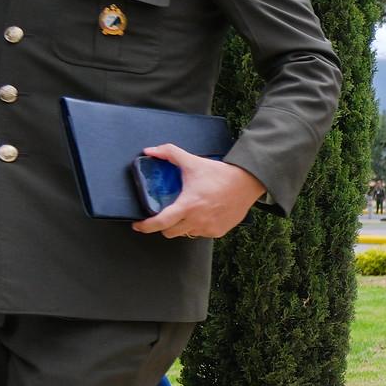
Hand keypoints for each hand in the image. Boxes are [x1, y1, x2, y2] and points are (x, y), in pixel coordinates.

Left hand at [130, 145, 264, 239]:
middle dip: (164, 225)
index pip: (160, 223)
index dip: (145, 226)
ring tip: (187, 212)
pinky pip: (201, 233)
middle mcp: (197, 220)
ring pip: (186, 234)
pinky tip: (203, 214)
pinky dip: (198, 227)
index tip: (138, 225)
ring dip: (182, 226)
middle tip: (166, 215)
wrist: (247, 182)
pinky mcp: (218, 231)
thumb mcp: (193, 162)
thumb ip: (169, 153)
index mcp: (188, 205)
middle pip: (170, 232)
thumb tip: (150, 151)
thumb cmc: (220, 174)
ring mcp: (208, 227)